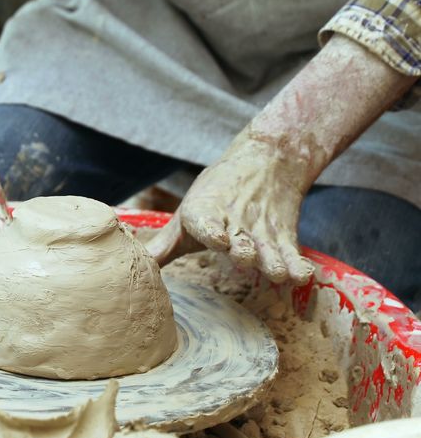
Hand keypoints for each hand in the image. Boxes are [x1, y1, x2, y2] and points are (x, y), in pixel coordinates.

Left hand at [146, 131, 314, 283]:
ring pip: (269, 250)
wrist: (265, 161)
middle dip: (243, 251)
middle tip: (244, 256)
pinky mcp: (284, 238)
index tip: (219, 239)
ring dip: (273, 262)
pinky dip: (298, 265)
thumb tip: (136, 269)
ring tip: (277, 272)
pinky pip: (293, 254)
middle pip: (241, 242)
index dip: (212, 232)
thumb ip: (164, 246)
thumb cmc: (215, 195)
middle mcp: (234, 224)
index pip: (205, 223)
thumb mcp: (187, 215)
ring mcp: (262, 232)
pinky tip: (301, 276)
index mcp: (203, 214)